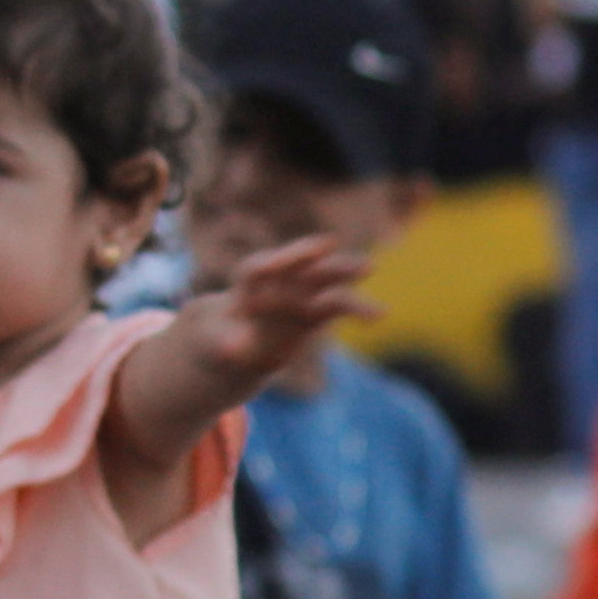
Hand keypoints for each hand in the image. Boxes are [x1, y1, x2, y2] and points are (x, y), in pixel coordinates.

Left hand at [183, 232, 378, 387]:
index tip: (302, 255)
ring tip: (372, 273)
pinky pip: (339, 306)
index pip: (258, 269)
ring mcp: (299, 294)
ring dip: (345, 274)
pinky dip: (360, 310)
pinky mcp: (315, 312)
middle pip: (298, 266)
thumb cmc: (219, 337)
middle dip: (316, 258)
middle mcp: (276, 282)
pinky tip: (383, 314)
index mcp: (247, 285)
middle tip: (337, 249)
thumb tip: (234, 349)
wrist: (232, 342)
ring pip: (325, 280)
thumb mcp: (214, 342)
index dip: (277, 261)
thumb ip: (225, 342)